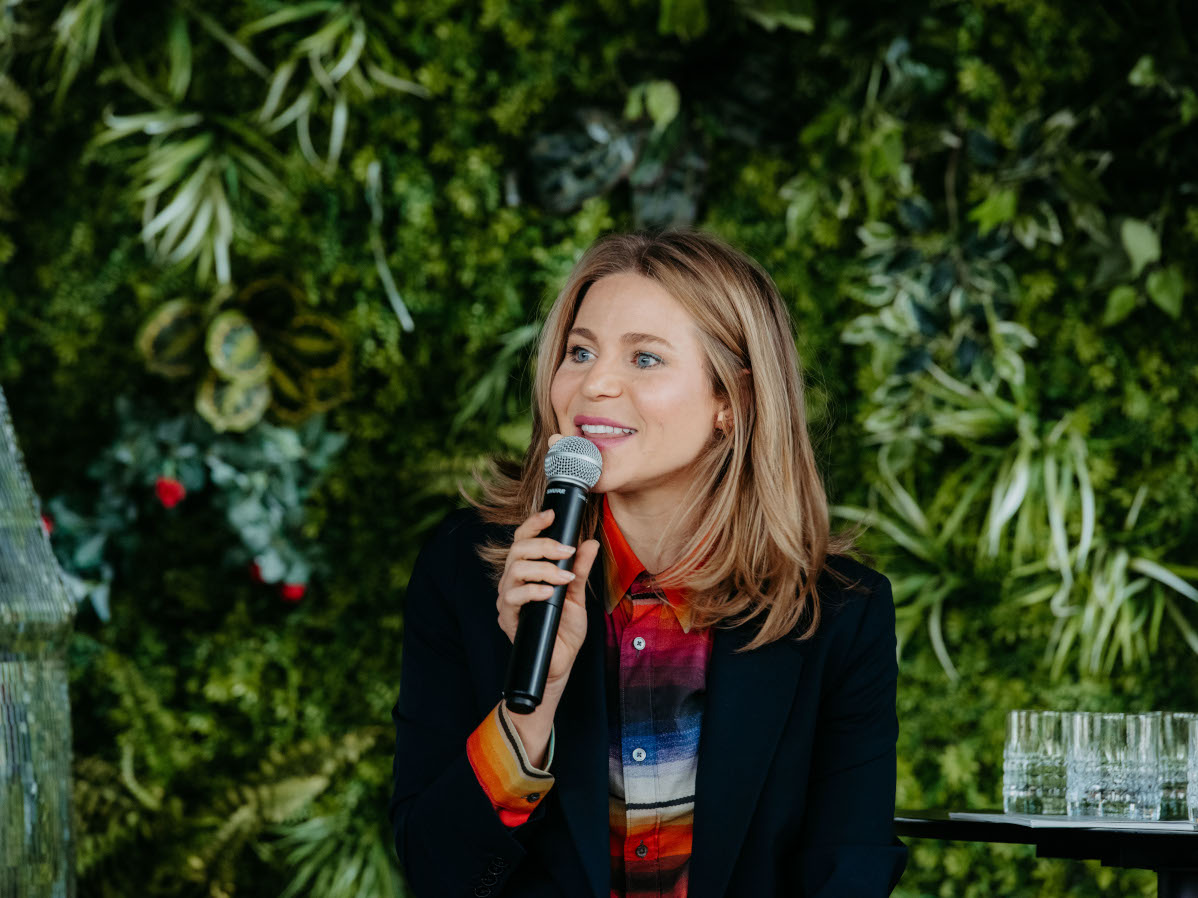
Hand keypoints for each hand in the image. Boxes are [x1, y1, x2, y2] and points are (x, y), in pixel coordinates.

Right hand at [496, 436, 600, 689]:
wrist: (561, 662)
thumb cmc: (565, 630)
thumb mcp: (578, 594)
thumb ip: (580, 568)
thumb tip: (590, 543)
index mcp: (528, 572)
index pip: (523, 540)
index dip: (534, 523)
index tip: (551, 513)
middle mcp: (513, 582)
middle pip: (517, 550)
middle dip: (544, 545)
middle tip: (567, 551)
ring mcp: (508, 599)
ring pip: (514, 570)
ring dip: (542, 569)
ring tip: (564, 578)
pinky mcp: (508, 618)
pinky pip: (513, 597)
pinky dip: (533, 591)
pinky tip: (549, 593)